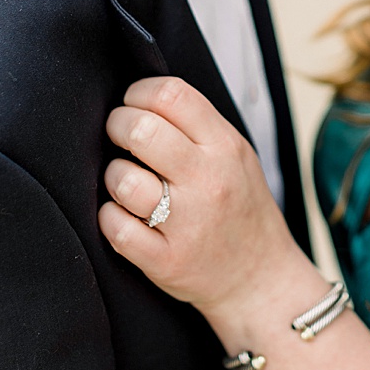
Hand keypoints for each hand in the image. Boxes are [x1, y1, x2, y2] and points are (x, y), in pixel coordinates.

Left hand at [99, 77, 302, 320]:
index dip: (139, 92)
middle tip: (118, 136)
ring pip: (122, 180)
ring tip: (124, 182)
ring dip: (113, 177)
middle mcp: (209, 180)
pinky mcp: (166, 260)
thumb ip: (198, 129)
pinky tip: (122, 216)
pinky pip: (115, 228)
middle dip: (116, 126)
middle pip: (141, 129)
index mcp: (226, 147)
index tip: (132, 104)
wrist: (259, 276)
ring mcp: (188, 222)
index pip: (172, 95)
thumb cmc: (239, 208)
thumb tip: (141, 100)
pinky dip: (109, 218)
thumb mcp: (237, 157)